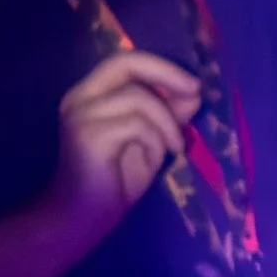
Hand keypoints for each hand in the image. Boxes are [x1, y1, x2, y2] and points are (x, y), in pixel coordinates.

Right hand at [44, 50, 202, 250]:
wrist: (84, 216)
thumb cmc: (116, 178)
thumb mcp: (151, 139)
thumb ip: (168, 113)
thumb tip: (194, 92)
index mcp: (91, 94)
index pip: (125, 60)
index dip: (161, 66)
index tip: (192, 83)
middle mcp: (80, 97)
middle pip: (126, 63)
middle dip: (167, 75)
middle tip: (196, 93)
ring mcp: (80, 114)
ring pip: (140, 99)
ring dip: (167, 124)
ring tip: (173, 148)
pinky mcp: (88, 135)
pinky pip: (138, 125)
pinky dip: (156, 141)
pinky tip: (157, 159)